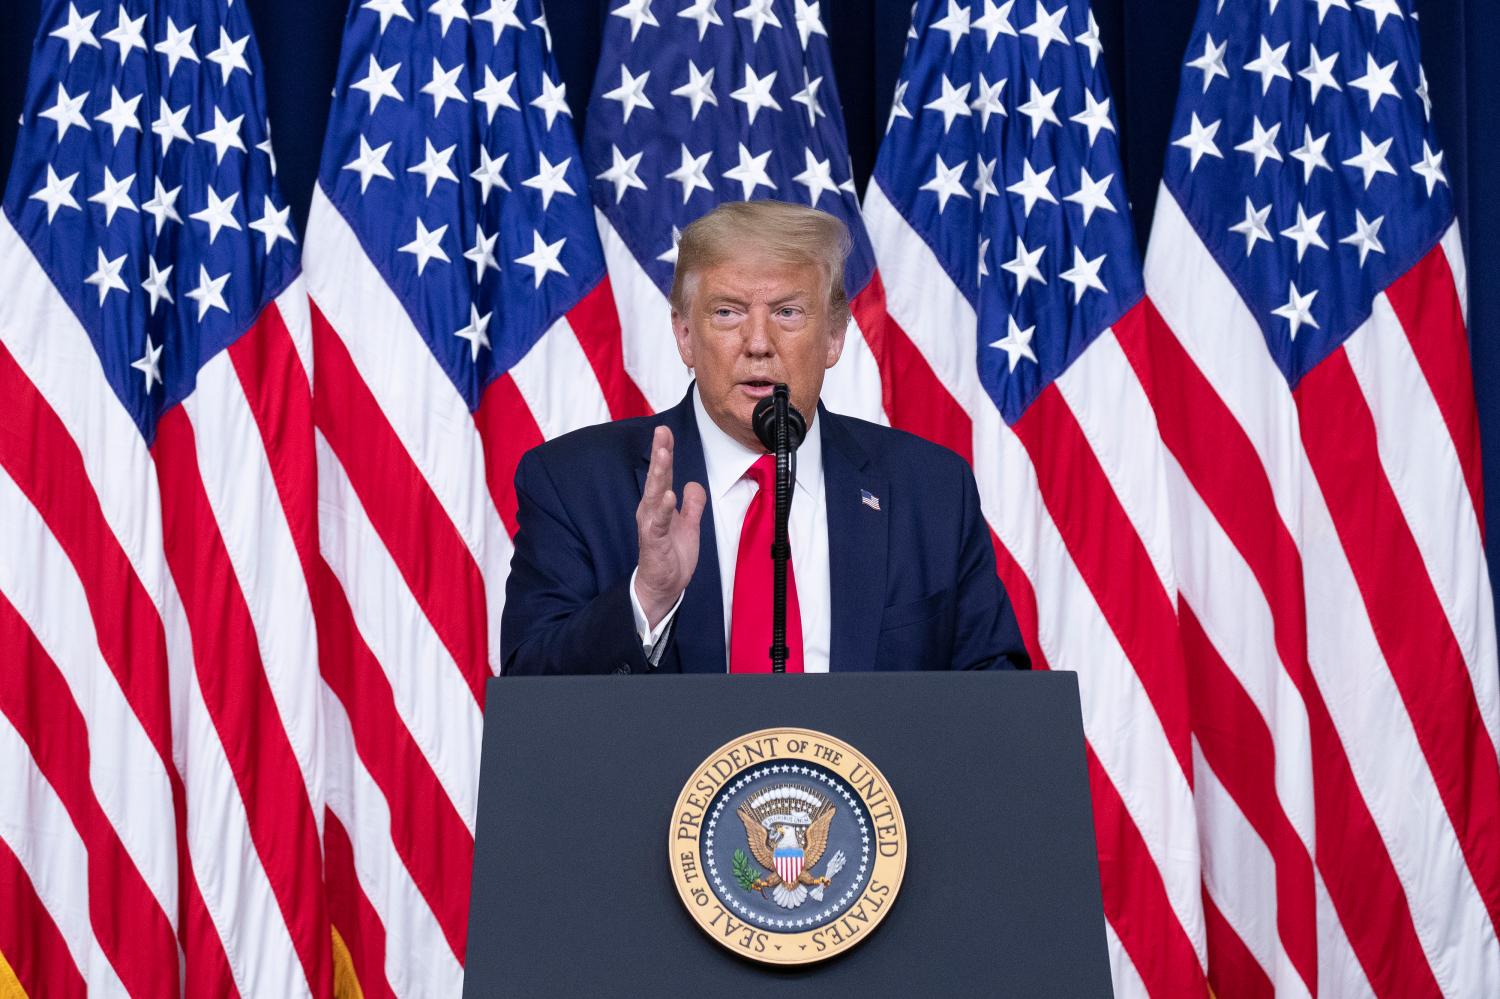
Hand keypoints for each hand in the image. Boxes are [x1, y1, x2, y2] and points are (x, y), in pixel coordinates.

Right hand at [635, 426, 706, 627]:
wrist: (664, 587)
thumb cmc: (672, 556)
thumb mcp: (689, 525)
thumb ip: (692, 504)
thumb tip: (694, 484)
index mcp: (659, 505)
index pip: (662, 474)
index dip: (665, 452)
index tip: (665, 431)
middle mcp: (651, 511)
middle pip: (656, 477)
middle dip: (659, 453)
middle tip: (661, 431)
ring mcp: (651, 525)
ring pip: (654, 494)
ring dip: (659, 473)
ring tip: (664, 454)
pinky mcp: (654, 542)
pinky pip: (658, 523)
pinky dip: (663, 509)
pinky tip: (668, 495)